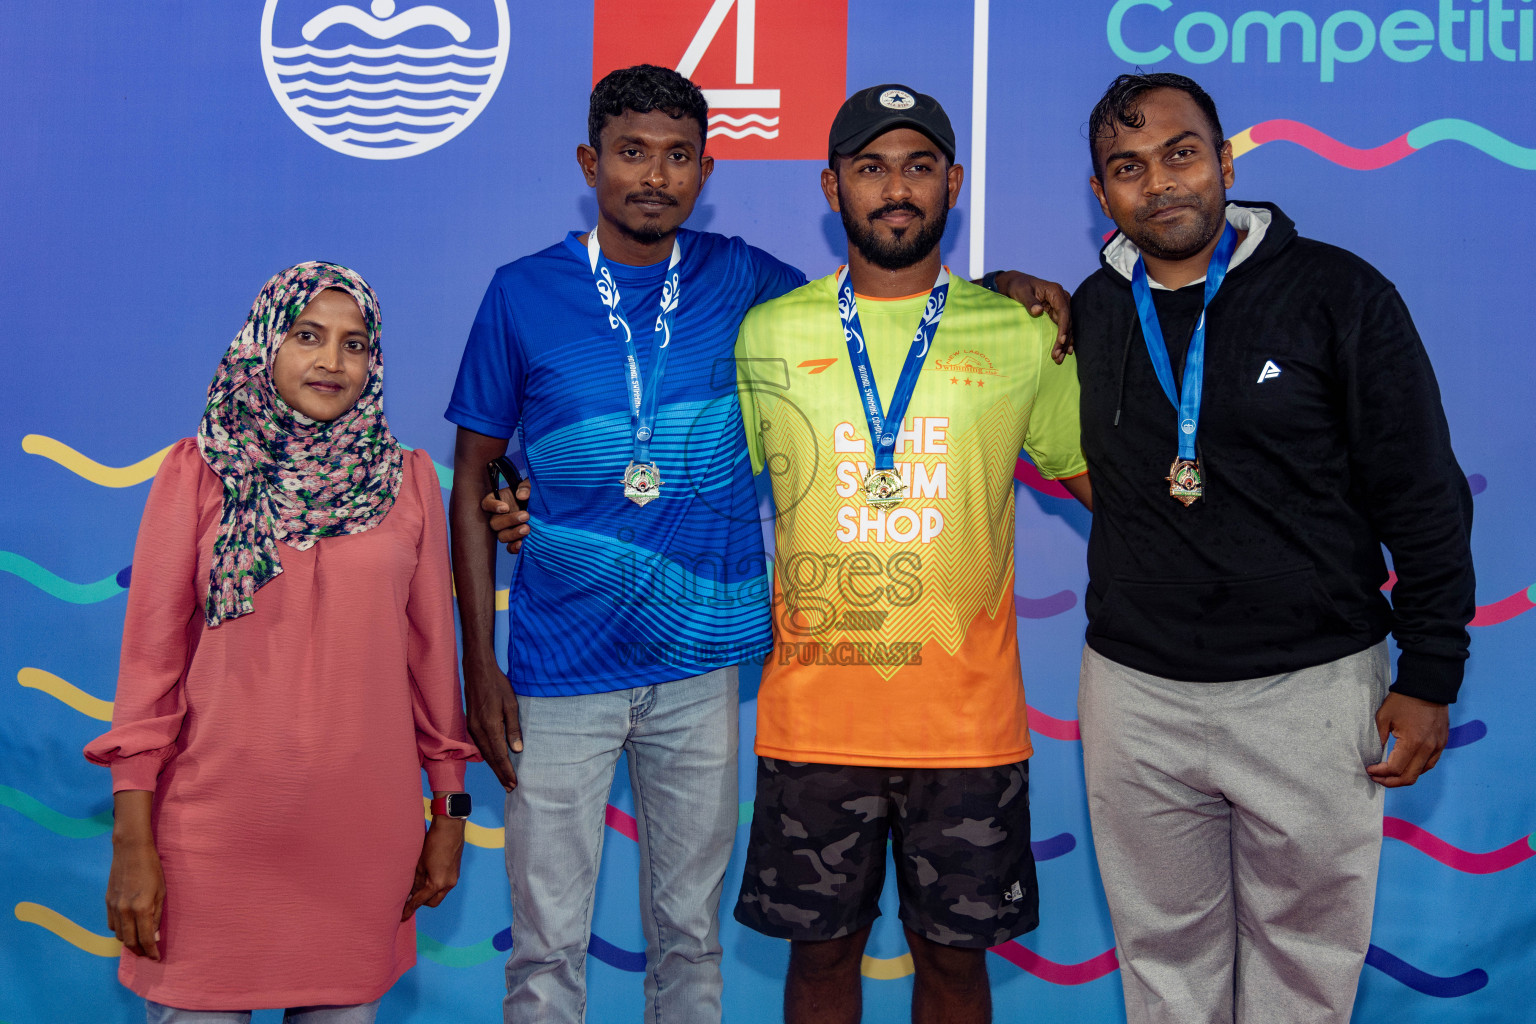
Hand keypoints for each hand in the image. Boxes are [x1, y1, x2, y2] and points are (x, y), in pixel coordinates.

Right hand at [105, 838, 163, 959]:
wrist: (131, 850)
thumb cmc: (152, 868)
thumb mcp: (161, 892)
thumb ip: (157, 916)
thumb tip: (155, 936)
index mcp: (141, 908)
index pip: (145, 939)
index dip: (151, 951)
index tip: (156, 958)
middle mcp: (124, 910)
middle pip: (129, 941)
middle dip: (139, 951)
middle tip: (147, 954)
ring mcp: (113, 907)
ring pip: (118, 934)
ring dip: (128, 942)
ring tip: (139, 943)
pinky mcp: (107, 902)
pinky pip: (111, 924)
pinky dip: (119, 931)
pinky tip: (128, 929)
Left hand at [402, 818, 465, 919]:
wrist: (450, 827)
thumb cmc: (433, 843)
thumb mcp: (419, 863)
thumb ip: (415, 881)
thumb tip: (410, 892)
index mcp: (438, 883)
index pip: (421, 901)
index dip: (410, 908)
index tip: (402, 916)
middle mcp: (448, 884)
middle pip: (432, 902)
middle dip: (421, 902)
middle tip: (409, 898)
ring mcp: (454, 878)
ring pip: (439, 894)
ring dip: (428, 892)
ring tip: (417, 885)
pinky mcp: (455, 871)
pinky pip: (444, 885)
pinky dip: (435, 884)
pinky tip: (427, 875)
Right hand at [464, 658, 521, 790]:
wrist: (477, 670)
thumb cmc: (497, 685)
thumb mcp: (511, 704)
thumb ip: (513, 728)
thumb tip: (517, 750)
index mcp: (489, 726)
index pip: (499, 755)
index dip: (507, 771)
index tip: (514, 783)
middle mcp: (478, 730)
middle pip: (491, 758)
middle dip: (501, 774)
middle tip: (510, 788)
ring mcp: (472, 727)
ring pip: (484, 753)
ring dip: (495, 767)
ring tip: (504, 779)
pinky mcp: (471, 724)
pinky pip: (481, 745)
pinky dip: (489, 756)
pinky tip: (495, 761)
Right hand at [482, 480, 530, 553]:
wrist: (546, 507)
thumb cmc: (535, 493)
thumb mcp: (532, 485)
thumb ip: (526, 487)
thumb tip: (521, 495)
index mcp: (498, 501)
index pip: (486, 504)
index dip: (493, 506)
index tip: (505, 507)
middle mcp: (499, 516)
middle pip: (494, 523)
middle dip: (509, 520)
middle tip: (526, 516)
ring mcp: (506, 530)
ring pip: (501, 536)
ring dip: (513, 534)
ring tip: (527, 529)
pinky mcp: (515, 540)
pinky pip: (509, 547)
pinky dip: (514, 547)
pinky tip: (522, 544)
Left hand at [994, 271, 1073, 362]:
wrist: (1016, 283)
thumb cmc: (1018, 286)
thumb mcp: (1021, 292)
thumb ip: (1029, 301)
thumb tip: (1038, 311)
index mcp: (1056, 291)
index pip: (1063, 311)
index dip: (1063, 327)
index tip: (1061, 341)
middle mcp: (1062, 299)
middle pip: (1067, 322)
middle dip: (1064, 340)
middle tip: (1057, 355)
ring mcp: (1061, 306)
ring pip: (1067, 327)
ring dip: (1064, 343)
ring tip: (1059, 358)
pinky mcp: (1057, 313)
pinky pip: (1062, 328)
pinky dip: (1063, 340)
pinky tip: (1065, 351)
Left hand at [1367, 692, 1448, 786]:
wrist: (1428, 686)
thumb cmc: (1403, 700)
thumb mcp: (1383, 718)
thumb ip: (1379, 740)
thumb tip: (1375, 756)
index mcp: (1413, 742)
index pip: (1395, 769)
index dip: (1380, 773)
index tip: (1369, 770)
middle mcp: (1428, 748)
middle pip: (1409, 777)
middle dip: (1390, 781)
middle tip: (1377, 778)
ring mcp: (1437, 747)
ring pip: (1420, 773)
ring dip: (1404, 777)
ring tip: (1388, 774)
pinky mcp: (1442, 743)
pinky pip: (1429, 764)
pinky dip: (1416, 769)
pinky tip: (1405, 766)